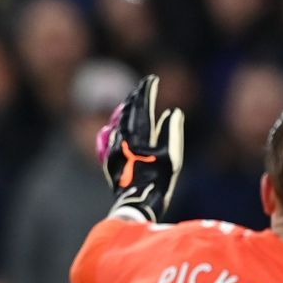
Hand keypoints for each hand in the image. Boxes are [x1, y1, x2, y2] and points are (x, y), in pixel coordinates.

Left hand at [95, 74, 185, 220]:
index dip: (147, 91)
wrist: (137, 202)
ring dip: (127, 109)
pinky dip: (120, 124)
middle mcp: (124, 138)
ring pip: (119, 121)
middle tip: (143, 87)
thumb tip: (172, 112)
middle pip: (128, 111)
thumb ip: (172, 131)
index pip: (142, 106)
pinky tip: (120, 124)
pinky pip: (113, 134)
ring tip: (132, 100)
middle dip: (136, 97)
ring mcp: (114, 148)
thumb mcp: (172, 156)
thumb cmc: (159, 181)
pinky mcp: (110, 158)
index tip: (152, 80)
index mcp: (140, 135)